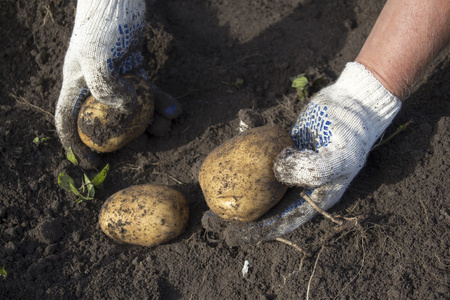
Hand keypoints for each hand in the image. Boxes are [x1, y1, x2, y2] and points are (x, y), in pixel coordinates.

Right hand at [55, 0, 180, 168]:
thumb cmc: (102, 24)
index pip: (68, 122)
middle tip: (148, 140)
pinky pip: (148, 94)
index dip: (76, 147)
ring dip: (150, 121)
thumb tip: (127, 112)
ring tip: (167, 125)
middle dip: (129, 136)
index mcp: (76, 86)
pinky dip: (161, 103)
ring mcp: (117, 80)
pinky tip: (175, 109)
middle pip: (108, 122)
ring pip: (133, 111)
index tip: (93, 165)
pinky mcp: (135, 71)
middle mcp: (94, 87)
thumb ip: (106, 88)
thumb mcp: (97, 56)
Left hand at [202, 62, 401, 245]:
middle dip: (231, 214)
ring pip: (250, 176)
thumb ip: (310, 167)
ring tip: (200, 171)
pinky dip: (247, 132)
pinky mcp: (278, 145)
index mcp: (308, 199)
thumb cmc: (352, 135)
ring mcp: (284, 165)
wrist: (356, 106)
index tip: (226, 235)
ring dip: (228, 174)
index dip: (251, 234)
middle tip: (206, 216)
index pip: (277, 223)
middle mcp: (293, 186)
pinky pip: (257, 144)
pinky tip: (241, 119)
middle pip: (258, 206)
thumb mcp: (338, 157)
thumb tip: (275, 170)